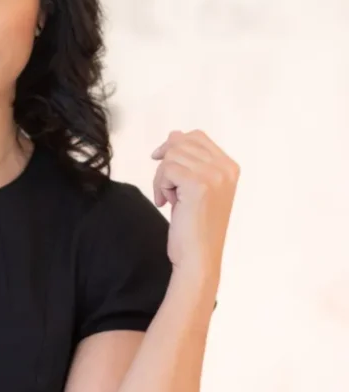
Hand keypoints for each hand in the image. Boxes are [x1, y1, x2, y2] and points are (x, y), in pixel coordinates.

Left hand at [151, 129, 239, 278]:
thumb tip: (174, 134)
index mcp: (230, 167)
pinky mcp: (199, 185)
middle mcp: (226, 168)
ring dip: (162, 177)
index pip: (196, 136)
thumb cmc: (195, 227)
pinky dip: (160, 186)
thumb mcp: (194, 187)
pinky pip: (166, 169)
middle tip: (166, 188)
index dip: (174, 146)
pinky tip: (166, 203)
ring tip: (170, 199)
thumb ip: (189, 161)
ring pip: (171, 156)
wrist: (199, 257)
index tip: (161, 163)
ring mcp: (214, 175)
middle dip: (166, 163)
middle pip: (181, 142)